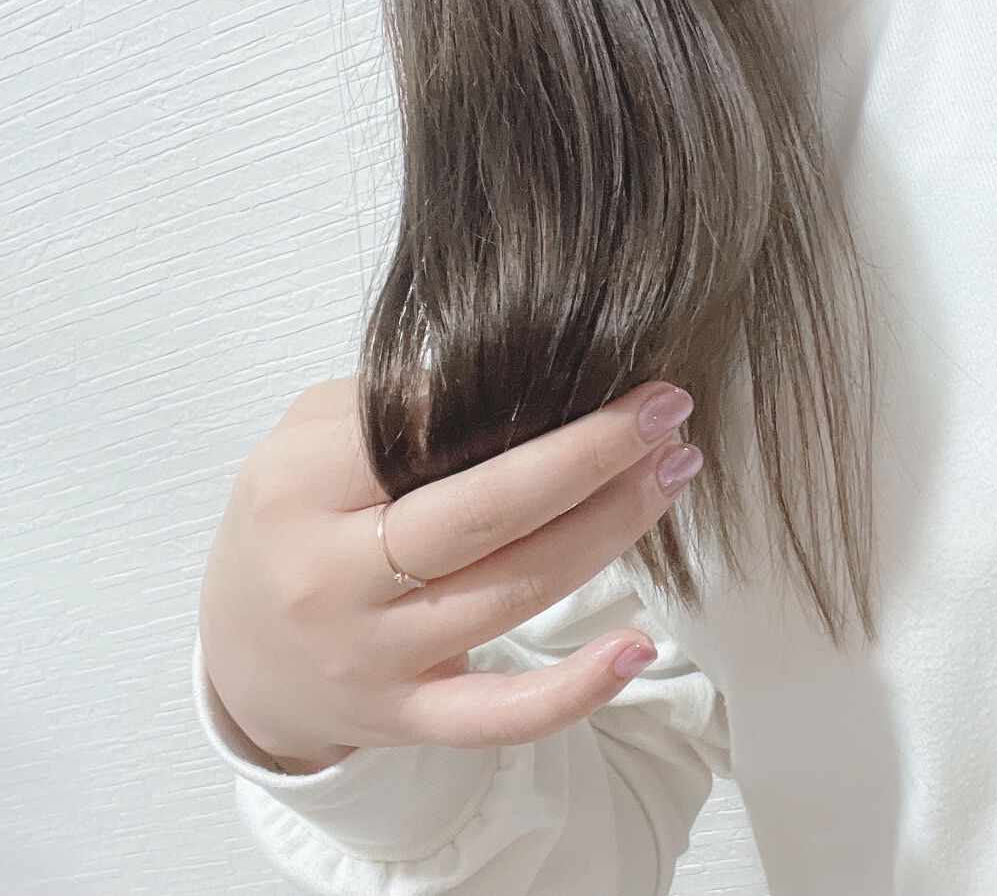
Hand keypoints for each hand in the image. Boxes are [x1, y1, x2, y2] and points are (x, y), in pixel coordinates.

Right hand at [198, 375, 700, 770]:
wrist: (239, 654)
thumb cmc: (288, 523)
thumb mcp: (302, 441)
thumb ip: (385, 406)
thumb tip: (506, 376)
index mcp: (300, 489)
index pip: (413, 429)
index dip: (512, 396)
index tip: (596, 366)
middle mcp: (333, 577)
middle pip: (485, 512)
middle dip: (590, 455)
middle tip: (665, 411)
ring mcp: (372, 656)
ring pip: (511, 592)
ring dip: (607, 529)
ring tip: (670, 472)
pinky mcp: (406, 718)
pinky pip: (499, 715)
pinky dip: (574, 690)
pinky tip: (637, 646)